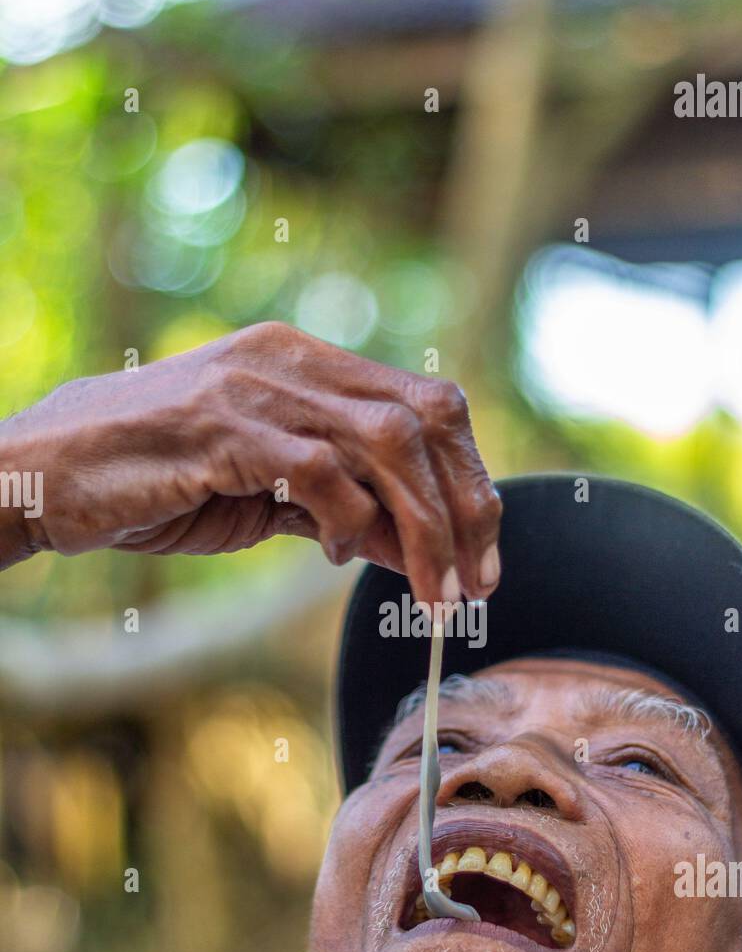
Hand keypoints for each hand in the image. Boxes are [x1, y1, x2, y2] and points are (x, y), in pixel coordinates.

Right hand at [1, 323, 501, 606]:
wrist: (48, 473)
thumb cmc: (160, 482)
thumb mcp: (270, 498)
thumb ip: (344, 511)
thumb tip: (420, 552)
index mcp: (310, 364)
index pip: (428, 404)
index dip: (470, 479)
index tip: (483, 553)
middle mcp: (293, 361)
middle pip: (424, 418)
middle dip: (465, 507)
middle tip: (475, 584)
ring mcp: (257, 387)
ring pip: (386, 442)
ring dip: (424, 526)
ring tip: (432, 590)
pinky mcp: (221, 428)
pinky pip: (318, 469)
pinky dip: (346, 519)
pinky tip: (336, 557)